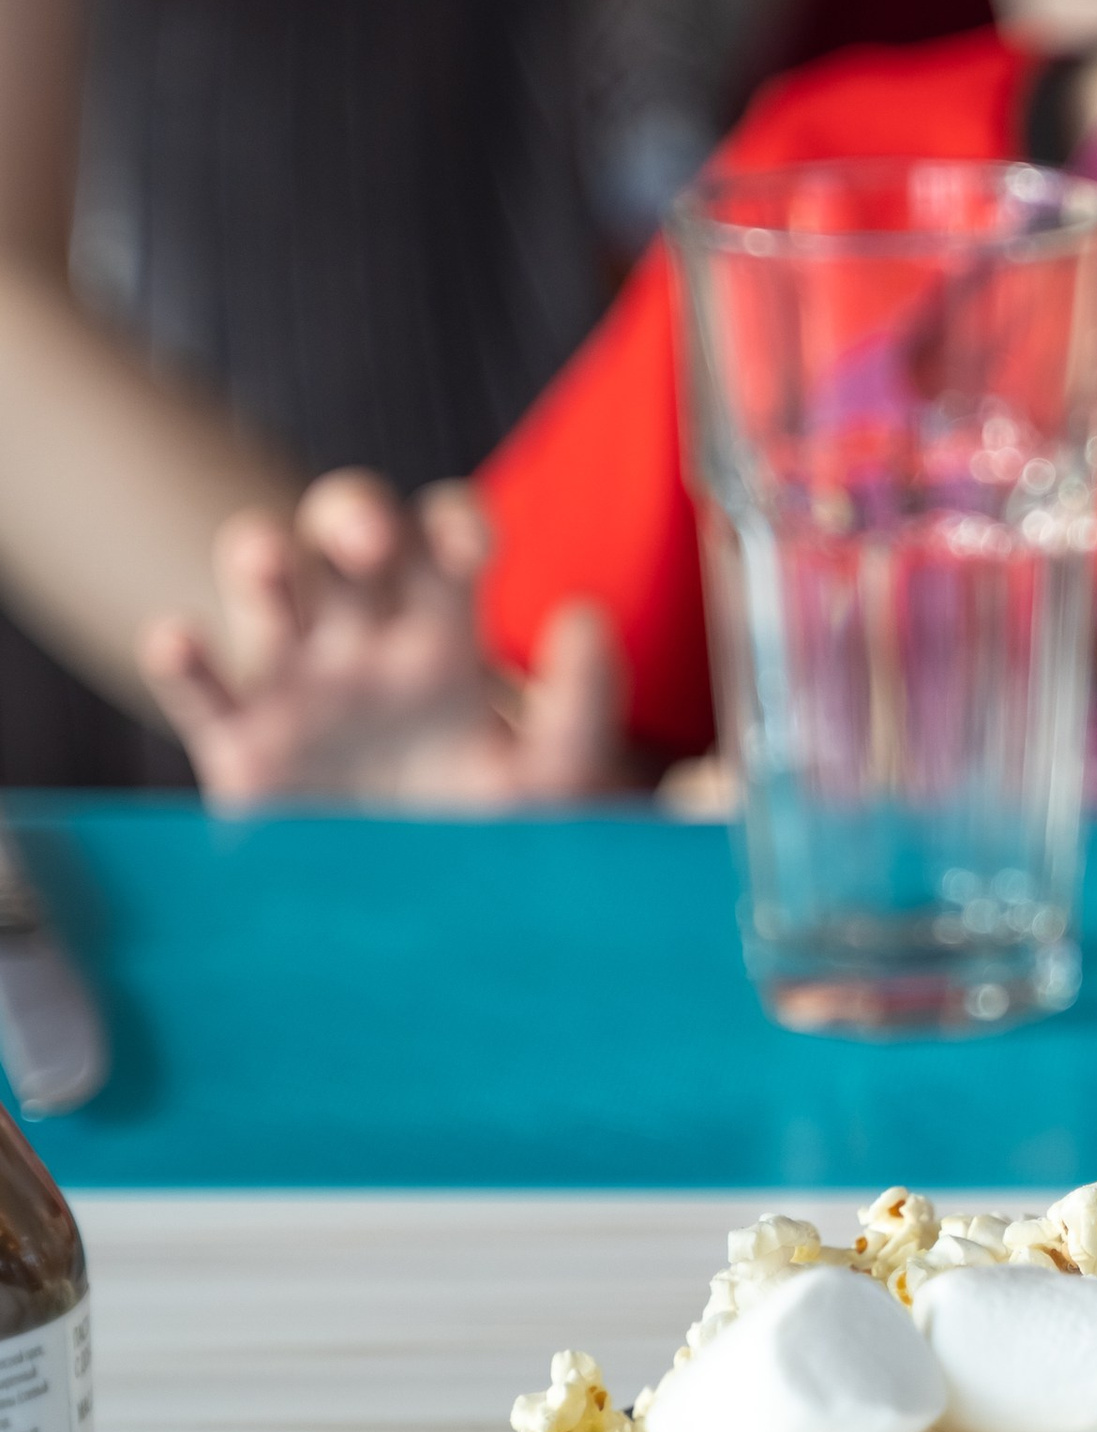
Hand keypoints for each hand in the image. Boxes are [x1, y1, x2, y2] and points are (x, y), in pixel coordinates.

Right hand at [137, 471, 625, 810]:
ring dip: (258, 557)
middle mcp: (365, 634)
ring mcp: (297, 679)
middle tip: (370, 542)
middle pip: (345, 525)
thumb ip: (581, 704)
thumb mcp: (548, 777)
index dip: (454, 522)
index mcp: (444, 630)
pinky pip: (199, 686)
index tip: (474, 547)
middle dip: (352, 513)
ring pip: (263, 579)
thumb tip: (584, 615)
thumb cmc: (481, 828)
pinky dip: (178, 655)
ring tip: (266, 564)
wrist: (412, 917)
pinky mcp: (239, 741)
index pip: (443, 537)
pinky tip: (181, 641)